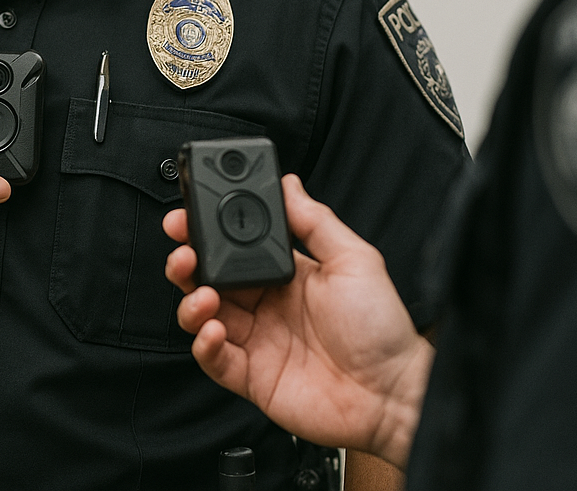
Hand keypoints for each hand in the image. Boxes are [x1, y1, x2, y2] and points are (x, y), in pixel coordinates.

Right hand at [163, 175, 432, 469]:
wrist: (394, 393)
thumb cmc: (382, 328)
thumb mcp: (353, 259)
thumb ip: (315, 221)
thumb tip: (289, 183)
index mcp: (285, 273)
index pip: (234, 247)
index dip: (208, 232)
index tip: (190, 215)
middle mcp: (265, 304)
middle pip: (209, 277)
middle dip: (188, 260)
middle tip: (182, 249)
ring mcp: (256, 340)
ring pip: (203, 315)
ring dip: (191, 300)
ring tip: (203, 293)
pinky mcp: (252, 376)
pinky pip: (214, 360)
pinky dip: (204, 345)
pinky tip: (213, 331)